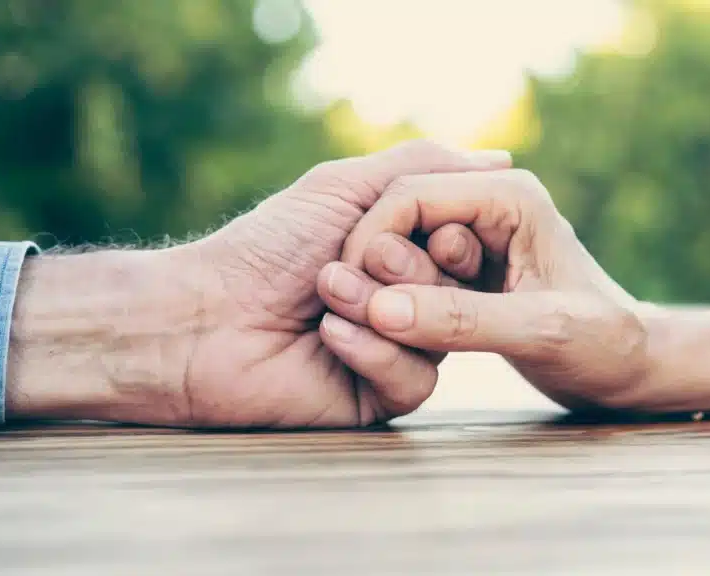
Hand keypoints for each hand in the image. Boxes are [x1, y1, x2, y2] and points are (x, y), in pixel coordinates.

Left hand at [6, 140, 510, 427]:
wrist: (206, 317)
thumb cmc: (267, 247)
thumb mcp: (344, 185)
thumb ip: (422, 166)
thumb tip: (503, 159)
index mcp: (401, 254)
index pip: (464, 246)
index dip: (452, 236)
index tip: (429, 228)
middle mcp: (404, 301)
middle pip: (458, 290)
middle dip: (405, 268)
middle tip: (352, 258)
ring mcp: (393, 349)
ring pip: (443, 335)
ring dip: (383, 307)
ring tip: (326, 294)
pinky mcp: (376, 397)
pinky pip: (415, 380)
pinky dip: (374, 352)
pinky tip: (327, 336)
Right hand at [325, 169, 653, 410]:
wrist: (632, 369)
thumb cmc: (605, 346)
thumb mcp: (538, 333)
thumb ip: (460, 320)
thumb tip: (379, 310)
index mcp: (509, 195)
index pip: (411, 196)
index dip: (372, 241)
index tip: (349, 293)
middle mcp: (490, 204)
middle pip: (399, 217)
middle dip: (377, 267)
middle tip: (368, 320)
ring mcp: (479, 237)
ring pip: (402, 248)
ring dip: (388, 288)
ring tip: (389, 333)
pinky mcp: (470, 271)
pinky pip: (416, 276)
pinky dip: (403, 302)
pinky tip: (403, 335)